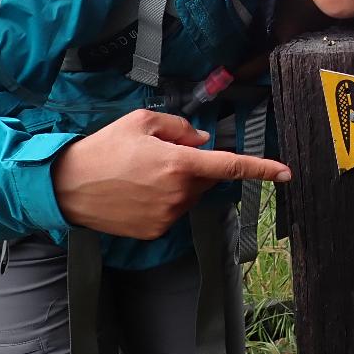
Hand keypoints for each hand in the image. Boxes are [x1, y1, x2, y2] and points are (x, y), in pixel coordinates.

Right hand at [51, 109, 290, 239]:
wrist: (68, 186)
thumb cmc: (105, 148)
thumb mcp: (142, 122)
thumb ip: (181, 128)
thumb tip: (204, 141)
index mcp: (179, 164)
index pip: (230, 166)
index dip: (261, 168)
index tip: (286, 172)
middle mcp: (179, 194)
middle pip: (207, 177)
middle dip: (195, 165)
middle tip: (161, 154)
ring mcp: (168, 217)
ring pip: (190, 195)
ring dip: (179, 183)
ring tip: (142, 174)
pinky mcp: (156, 231)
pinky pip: (173, 211)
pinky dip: (164, 200)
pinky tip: (137, 192)